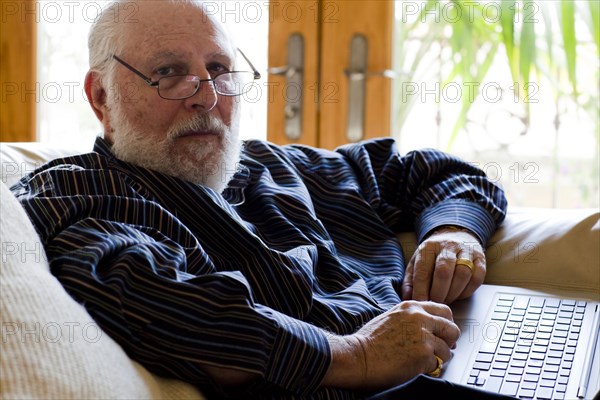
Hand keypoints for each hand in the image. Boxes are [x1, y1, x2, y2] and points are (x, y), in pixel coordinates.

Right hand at [321, 301, 458, 390]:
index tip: (442, 333)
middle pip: (452, 328)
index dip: (445, 324)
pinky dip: (430, 369)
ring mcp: (423, 336)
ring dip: (438, 358)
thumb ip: (412, 318)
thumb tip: (430, 328)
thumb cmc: (369, 341)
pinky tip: (416, 367)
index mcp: (411, 307)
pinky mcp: (424, 354)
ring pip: (448, 349)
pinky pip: (438, 364)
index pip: (444, 310)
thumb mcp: (392, 317)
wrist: (358, 356)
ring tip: (422, 361)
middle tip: (439, 349)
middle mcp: (420, 318)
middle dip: (448, 341)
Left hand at [401, 227, 485, 303]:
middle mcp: (447, 246)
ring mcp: (466, 251)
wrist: (454, 235)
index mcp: (428, 247)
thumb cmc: (433, 255)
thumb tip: (408, 298)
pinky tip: (459, 294)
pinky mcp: (480, 258)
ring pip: (462, 274)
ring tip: (446, 300)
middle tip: (435, 303)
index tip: (420, 303)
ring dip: (454, 293)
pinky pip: (477, 277)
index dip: (421, 290)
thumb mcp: (416, 263)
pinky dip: (467, 290)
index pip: (423, 271)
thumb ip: (410, 281)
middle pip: (444, 271)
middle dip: (439, 292)